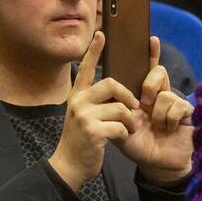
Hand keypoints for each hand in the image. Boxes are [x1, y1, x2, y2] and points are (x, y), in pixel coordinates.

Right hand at [47, 33, 136, 190]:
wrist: (69, 166)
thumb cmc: (82, 142)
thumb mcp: (83, 116)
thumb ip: (93, 102)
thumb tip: (113, 89)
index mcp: (76, 96)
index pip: (85, 68)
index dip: (94, 51)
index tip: (102, 34)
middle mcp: (78, 102)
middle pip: (110, 84)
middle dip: (126, 95)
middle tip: (132, 107)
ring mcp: (84, 116)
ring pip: (120, 107)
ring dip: (129, 120)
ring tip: (127, 129)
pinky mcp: (93, 131)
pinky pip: (120, 126)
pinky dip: (125, 133)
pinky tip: (120, 139)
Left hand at [115, 36, 193, 182]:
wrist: (157, 165)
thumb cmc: (139, 145)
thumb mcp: (119, 126)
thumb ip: (113, 110)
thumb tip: (104, 91)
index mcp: (143, 95)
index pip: (146, 69)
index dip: (151, 53)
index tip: (150, 38)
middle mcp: (160, 95)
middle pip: (158, 72)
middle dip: (149, 86)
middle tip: (143, 104)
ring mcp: (174, 103)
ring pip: (165, 92)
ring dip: (157, 113)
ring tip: (157, 126)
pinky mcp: (187, 112)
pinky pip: (177, 106)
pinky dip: (169, 121)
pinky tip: (169, 130)